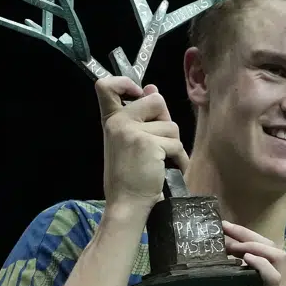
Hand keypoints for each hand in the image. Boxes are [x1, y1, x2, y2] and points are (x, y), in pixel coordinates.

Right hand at [95, 76, 187, 213]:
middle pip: (156, 101)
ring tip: (159, 162)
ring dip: (173, 146)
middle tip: (156, 147)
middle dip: (165, 123)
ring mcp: (133, 131)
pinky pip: (177, 144)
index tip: (137, 93)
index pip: (106, 86)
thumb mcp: (130, 143)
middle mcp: (119, 122)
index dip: (124, 82)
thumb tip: (153, 89)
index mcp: (111, 121)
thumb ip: (142, 117)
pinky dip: (179, 160)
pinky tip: (169, 170)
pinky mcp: (149, 143)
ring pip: (171, 126)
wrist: (127, 204)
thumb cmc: (129, 177)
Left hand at [188, 221, 285, 285]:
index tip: (222, 230)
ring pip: (277, 255)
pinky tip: (243, 258)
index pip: (262, 252)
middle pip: (271, 247)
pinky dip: (259, 263)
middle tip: (224, 228)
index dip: (244, 238)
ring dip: (254, 245)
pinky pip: (273, 275)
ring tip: (233, 243)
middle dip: (247, 234)